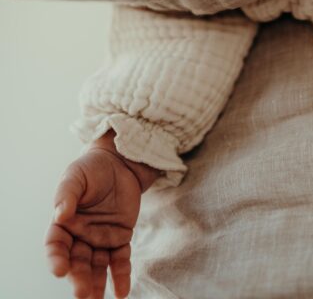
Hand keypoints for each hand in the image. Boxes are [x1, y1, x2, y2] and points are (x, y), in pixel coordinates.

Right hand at [45, 132, 157, 298]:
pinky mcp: (120, 238)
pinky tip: (121, 292)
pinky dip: (121, 276)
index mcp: (63, 223)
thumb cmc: (93, 168)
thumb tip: (60, 214)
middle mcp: (79, 236)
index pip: (56, 246)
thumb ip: (66, 194)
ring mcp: (100, 239)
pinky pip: (119, 259)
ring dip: (96, 284)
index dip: (56, 258)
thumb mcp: (76, 176)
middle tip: (82, 294)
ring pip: (96, 266)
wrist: (121, 161)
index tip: (59, 270)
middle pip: (76, 261)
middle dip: (78, 278)